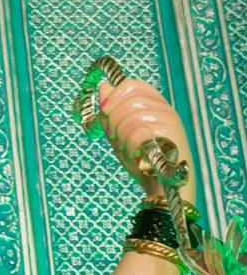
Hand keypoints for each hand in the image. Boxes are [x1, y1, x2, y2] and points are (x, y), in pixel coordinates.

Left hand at [97, 76, 195, 205]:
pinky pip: (138, 132)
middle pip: (128, 99)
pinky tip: (136, 156)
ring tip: (128, 150)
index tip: (104, 111)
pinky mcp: (171, 136)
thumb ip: (112, 111)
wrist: (162, 190)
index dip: (114, 96)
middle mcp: (165, 109)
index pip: (132, 85)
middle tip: (116, 138)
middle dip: (113, 120)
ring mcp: (169, 122)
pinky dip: (130, 146)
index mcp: (155, 105)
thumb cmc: (143, 161)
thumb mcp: (121, 134)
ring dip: (121, 136)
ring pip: (131, 116)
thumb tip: (103, 86)